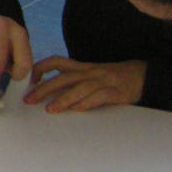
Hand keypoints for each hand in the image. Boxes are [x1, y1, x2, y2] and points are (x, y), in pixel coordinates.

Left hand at [25, 57, 145, 112]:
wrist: (142, 75)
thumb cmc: (112, 78)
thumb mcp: (91, 74)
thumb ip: (73, 80)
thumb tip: (49, 92)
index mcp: (82, 67)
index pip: (57, 61)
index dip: (41, 68)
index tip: (29, 81)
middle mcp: (90, 71)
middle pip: (64, 78)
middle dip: (44, 88)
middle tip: (30, 100)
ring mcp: (104, 81)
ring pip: (80, 87)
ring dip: (63, 99)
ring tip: (50, 109)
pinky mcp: (117, 91)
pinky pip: (100, 96)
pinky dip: (87, 102)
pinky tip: (77, 109)